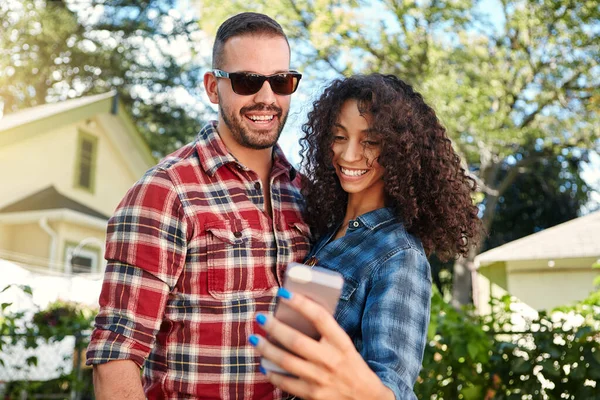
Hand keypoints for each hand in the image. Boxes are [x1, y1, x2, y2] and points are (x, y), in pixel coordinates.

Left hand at [250, 289, 393, 399]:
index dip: (300, 303)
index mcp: (341, 342)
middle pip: (296, 341)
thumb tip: (295, 314)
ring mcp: (320, 379)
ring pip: (286, 362)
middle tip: (260, 317)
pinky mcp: (312, 395)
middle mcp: (331, 360)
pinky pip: (285, 383)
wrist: (366, 398)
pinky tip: (263, 364)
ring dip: (266, 349)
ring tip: (254, 338)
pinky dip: (271, 373)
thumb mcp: (344, 345)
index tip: (283, 293)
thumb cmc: (350, 364)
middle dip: (274, 327)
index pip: (320, 317)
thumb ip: (325, 332)